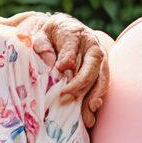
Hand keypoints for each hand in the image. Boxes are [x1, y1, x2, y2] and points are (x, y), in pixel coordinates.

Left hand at [13, 11, 109, 127]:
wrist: (59, 31)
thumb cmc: (47, 35)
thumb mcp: (40, 36)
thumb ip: (43, 47)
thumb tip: (54, 66)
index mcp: (74, 34)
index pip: (72, 46)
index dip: (67, 58)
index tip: (60, 68)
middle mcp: (91, 45)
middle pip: (91, 65)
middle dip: (80, 82)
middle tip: (65, 96)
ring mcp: (98, 59)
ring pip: (100, 76)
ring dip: (94, 94)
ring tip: (87, 110)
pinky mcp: (100, 70)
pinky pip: (101, 84)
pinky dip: (96, 97)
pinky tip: (91, 111)